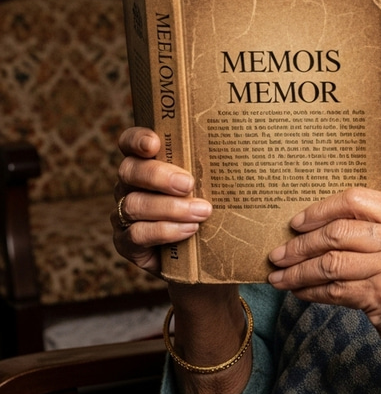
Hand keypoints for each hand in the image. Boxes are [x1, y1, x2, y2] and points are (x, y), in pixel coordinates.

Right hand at [112, 127, 210, 275]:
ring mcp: (124, 214)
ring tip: (202, 212)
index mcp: (146, 163)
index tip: (154, 143)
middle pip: (130, 171)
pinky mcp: (125, 243)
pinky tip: (189, 230)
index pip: (129, 143)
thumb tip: (242, 148)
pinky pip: (136, 235)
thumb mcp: (210, 183)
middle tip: (189, 184)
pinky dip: (165, 231)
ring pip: (134, 204)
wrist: (202, 253)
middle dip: (158, 176)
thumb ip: (212, 166)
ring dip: (170, 208)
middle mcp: (129, 185)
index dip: (137, 139)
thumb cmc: (207, 205)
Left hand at [267, 188, 380, 372]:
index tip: (297, 222)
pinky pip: (334, 290)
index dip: (321, 209)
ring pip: (330, 262)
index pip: (357, 199)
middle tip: (278, 253)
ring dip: (298, 271)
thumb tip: (323, 224)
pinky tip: (299, 292)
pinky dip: (310, 292)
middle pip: (338, 231)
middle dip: (300, 244)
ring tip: (279, 276)